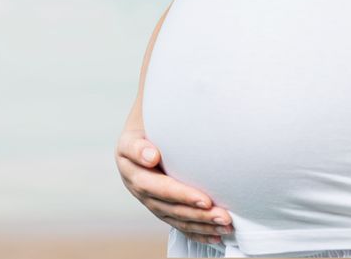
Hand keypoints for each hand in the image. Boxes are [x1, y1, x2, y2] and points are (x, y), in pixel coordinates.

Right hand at [115, 126, 233, 244]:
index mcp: (127, 157)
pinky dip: (197, 230)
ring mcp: (146, 195)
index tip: (201, 197)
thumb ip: (144, 137)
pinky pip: (178, 222)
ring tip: (224, 223)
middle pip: (163, 201)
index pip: (150, 179)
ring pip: (173, 215)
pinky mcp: (159, 204)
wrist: (147, 120)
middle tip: (218, 211)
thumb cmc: (151, 115)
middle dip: (192, 209)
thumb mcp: (142, 115)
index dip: (176, 192)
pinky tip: (216, 234)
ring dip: (199, 222)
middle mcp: (134, 180)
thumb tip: (152, 157)